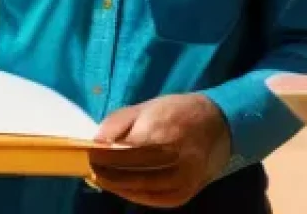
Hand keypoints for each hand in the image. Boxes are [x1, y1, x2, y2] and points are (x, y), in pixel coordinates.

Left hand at [88, 94, 230, 208]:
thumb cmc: (175, 111)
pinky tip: (122, 189)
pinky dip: (135, 196)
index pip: (126, 149)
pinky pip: (155, 199)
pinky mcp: (185, 192)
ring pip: (142, 188)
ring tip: (102, 179)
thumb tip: (96, 142)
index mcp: (162, 129)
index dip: (105, 155)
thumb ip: (119, 123)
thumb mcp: (145, 106)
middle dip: (108, 172)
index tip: (90, 154)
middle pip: (133, 171)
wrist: (216, 125)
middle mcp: (174, 156)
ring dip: (118, 186)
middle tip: (92, 169)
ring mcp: (182, 178)